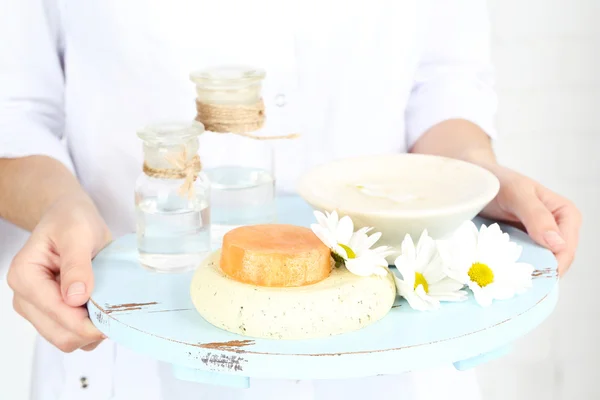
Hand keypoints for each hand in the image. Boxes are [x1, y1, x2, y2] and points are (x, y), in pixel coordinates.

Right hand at [7, 193, 110, 351]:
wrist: (70, 219)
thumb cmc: (72, 221)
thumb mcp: (78, 234)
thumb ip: (77, 265)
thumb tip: (76, 298)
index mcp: (25, 276)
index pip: (56, 313)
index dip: (86, 322)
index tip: (115, 316)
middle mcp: (24, 297)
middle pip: (60, 335)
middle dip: (91, 330)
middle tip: (118, 311)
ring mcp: (37, 308)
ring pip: (66, 340)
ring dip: (92, 331)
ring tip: (109, 306)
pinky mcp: (51, 314)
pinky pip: (72, 334)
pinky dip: (90, 329)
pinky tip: (102, 308)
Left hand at [480, 164, 581, 275]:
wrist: (476, 178)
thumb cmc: (498, 181)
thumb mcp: (516, 193)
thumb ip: (536, 215)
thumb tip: (558, 245)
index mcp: (565, 214)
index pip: (566, 249)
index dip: (553, 266)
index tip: (531, 278)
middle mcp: (557, 228)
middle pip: (555, 261)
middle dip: (538, 274)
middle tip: (516, 286)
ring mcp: (539, 239)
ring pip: (538, 265)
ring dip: (524, 274)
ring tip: (506, 282)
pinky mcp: (522, 245)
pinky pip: (523, 262)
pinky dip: (513, 269)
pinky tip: (500, 273)